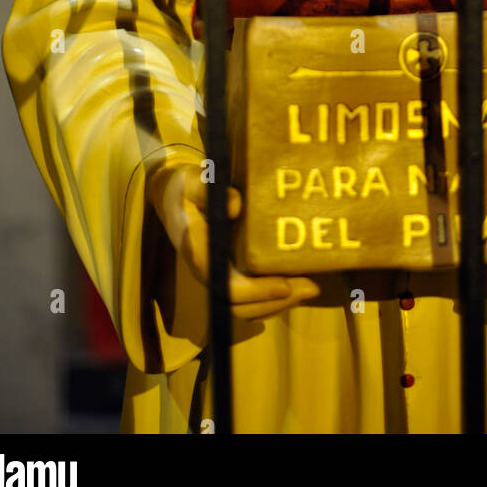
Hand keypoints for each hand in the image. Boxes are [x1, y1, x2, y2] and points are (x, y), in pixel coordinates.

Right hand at [147, 163, 319, 319]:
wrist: (173, 196)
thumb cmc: (185, 187)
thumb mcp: (191, 180)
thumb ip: (206, 188)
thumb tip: (237, 205)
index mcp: (200, 254)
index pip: (228, 287)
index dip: (257, 292)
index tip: (285, 285)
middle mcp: (210, 273)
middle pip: (242, 305)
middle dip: (277, 302)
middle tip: (313, 287)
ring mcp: (219, 276)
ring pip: (248, 307)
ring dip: (279, 304)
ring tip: (310, 288)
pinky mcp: (229, 273)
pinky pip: (251, 298)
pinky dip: (274, 298)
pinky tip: (297, 284)